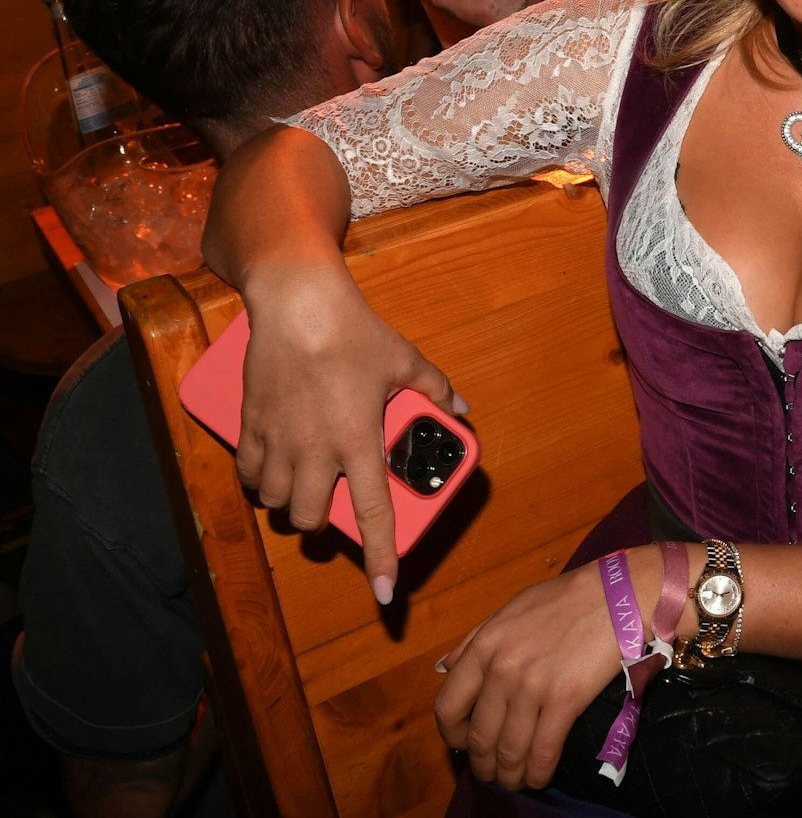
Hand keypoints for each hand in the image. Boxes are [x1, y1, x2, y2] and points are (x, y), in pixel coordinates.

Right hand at [236, 262, 459, 600]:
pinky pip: (249, 474)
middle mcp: (315, 450)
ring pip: (277, 502)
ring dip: (291, 503)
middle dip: (322, 524)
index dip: (381, 557)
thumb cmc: (354, 332)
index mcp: (359, 442)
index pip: (374, 515)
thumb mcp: (404, 358)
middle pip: (311, 520)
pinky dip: (260, 481)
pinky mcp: (250, 425)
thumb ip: (433, 387)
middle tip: (335, 506)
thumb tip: (458, 405)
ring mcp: (278, 440)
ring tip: (306, 486)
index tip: (386, 593)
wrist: (296, 303)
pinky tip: (273, 469)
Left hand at [437, 556, 650, 789]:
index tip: (463, 745)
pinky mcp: (564, 700)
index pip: (449, 706)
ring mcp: (531, 687)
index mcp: (484, 646)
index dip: (452, 735)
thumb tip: (445, 668)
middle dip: (483, 763)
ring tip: (514, 781)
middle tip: (492, 773)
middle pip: (479, 736)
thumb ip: (475, 639)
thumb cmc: (567, 599)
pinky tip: (539, 778)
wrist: (618, 594)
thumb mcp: (511, 610)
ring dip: (509, 775)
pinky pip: (543, 750)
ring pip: (509, 750)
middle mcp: (501, 670)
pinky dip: (539, 773)